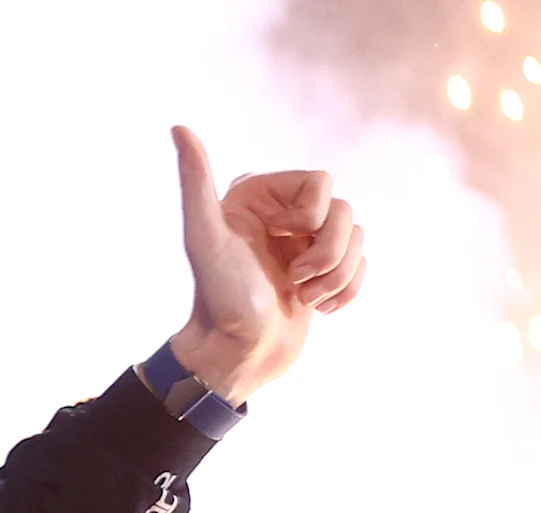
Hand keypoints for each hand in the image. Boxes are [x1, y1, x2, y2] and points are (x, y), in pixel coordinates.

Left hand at [166, 125, 365, 401]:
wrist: (236, 357)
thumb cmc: (219, 299)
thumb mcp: (205, 239)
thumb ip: (195, 183)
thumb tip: (178, 127)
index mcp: (260, 197)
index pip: (321, 182)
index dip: (313, 215)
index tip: (283, 240)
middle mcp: (284, 217)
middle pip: (345, 212)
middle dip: (327, 253)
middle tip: (293, 280)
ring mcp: (306, 246)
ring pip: (358, 239)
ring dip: (336, 276)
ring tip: (301, 299)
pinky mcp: (323, 274)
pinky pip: (362, 264)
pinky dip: (348, 289)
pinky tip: (318, 309)